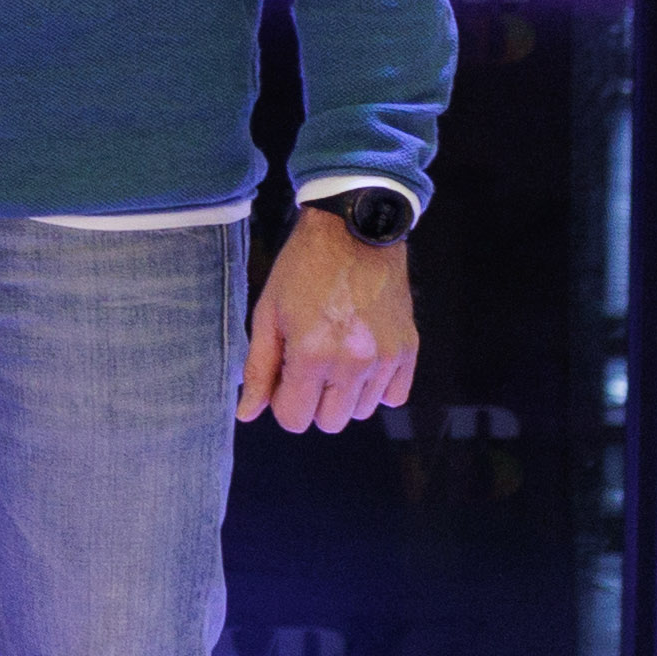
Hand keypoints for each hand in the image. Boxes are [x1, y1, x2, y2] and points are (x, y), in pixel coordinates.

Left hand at [239, 205, 421, 433]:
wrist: (354, 233)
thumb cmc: (303, 270)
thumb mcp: (267, 314)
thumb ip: (258, 368)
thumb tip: (248, 413)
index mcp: (312, 354)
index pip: (295, 419)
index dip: (284, 403)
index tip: (284, 379)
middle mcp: (353, 363)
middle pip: (330, 422)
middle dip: (313, 402)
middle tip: (308, 366)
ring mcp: (385, 358)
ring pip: (362, 411)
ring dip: (345, 394)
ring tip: (336, 354)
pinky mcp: (408, 349)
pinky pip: (395, 396)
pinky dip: (377, 387)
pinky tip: (362, 358)